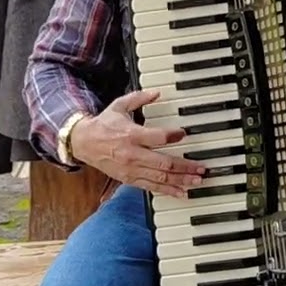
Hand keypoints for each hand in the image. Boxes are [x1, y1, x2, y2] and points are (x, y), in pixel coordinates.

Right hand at [69, 89, 205, 196]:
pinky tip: (181, 192)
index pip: (158, 137)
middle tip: (201, 167)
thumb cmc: (103, 125)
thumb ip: (138, 98)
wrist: (83, 143)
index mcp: (132, 135)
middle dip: (185, 166)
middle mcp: (133, 155)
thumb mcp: (119, 106)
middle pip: (164, 163)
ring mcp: (131, 169)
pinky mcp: (129, 179)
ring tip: (197, 181)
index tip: (183, 133)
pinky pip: (151, 187)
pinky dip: (167, 191)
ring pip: (160, 178)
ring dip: (181, 180)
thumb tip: (157, 92)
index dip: (174, 136)